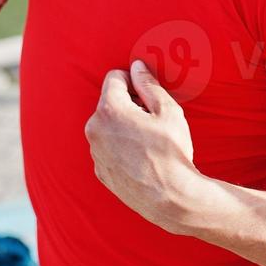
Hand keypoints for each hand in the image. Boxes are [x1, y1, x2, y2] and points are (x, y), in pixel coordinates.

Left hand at [85, 61, 204, 234]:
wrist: (170, 198)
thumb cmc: (170, 152)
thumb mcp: (167, 111)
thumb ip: (148, 85)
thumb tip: (137, 67)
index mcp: (109, 110)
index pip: (115, 78)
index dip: (134, 81)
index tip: (148, 94)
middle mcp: (95, 129)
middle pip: (110, 102)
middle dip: (129, 104)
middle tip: (153, 118)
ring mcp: (96, 152)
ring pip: (108, 126)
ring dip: (124, 126)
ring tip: (149, 141)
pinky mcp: (100, 171)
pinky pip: (108, 148)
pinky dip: (121, 147)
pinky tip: (142, 157)